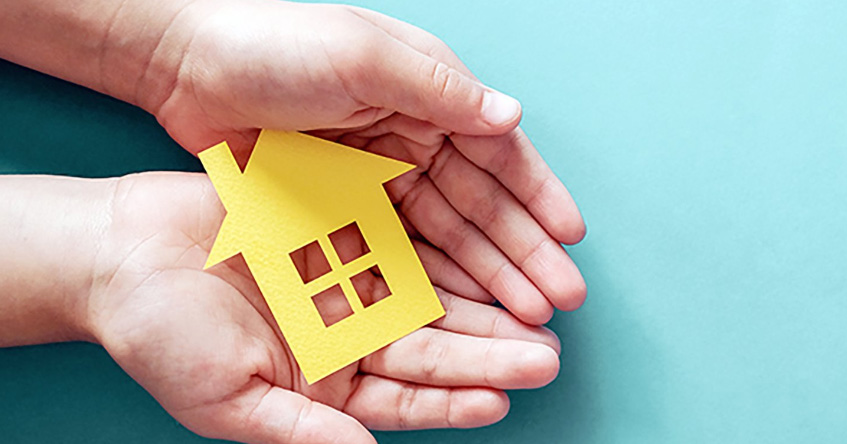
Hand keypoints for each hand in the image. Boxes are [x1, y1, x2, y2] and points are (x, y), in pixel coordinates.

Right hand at [87, 172, 562, 443]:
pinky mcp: (345, 229)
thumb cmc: (162, 337)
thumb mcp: (230, 401)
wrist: (121, 253)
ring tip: (539, 309)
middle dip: (491, 354)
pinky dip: (444, 248)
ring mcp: (350, 281)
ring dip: (483, 304)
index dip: (453, 403)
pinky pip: (405, 239)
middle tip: (548, 355)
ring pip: (431, 297)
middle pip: (433, 350)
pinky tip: (487, 254)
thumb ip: (303, 433)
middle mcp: (350, 336)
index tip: (501, 402)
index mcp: (328, 384)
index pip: (406, 401)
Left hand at [146, 0, 585, 323]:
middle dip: (523, 251)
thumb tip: (513, 116)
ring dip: (487, 275)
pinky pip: (397, 250)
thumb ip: (440, 91)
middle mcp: (414, 136)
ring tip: (525, 316)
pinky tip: (462, 309)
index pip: (498, 153)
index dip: (537, 197)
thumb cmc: (274, 44)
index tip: (571, 239)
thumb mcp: (364, 58)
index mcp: (428, 95)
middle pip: (481, 205)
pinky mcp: (342, 205)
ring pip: (446, 235)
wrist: (185, 64)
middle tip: (560, 298)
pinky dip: (432, 279)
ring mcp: (378, 176)